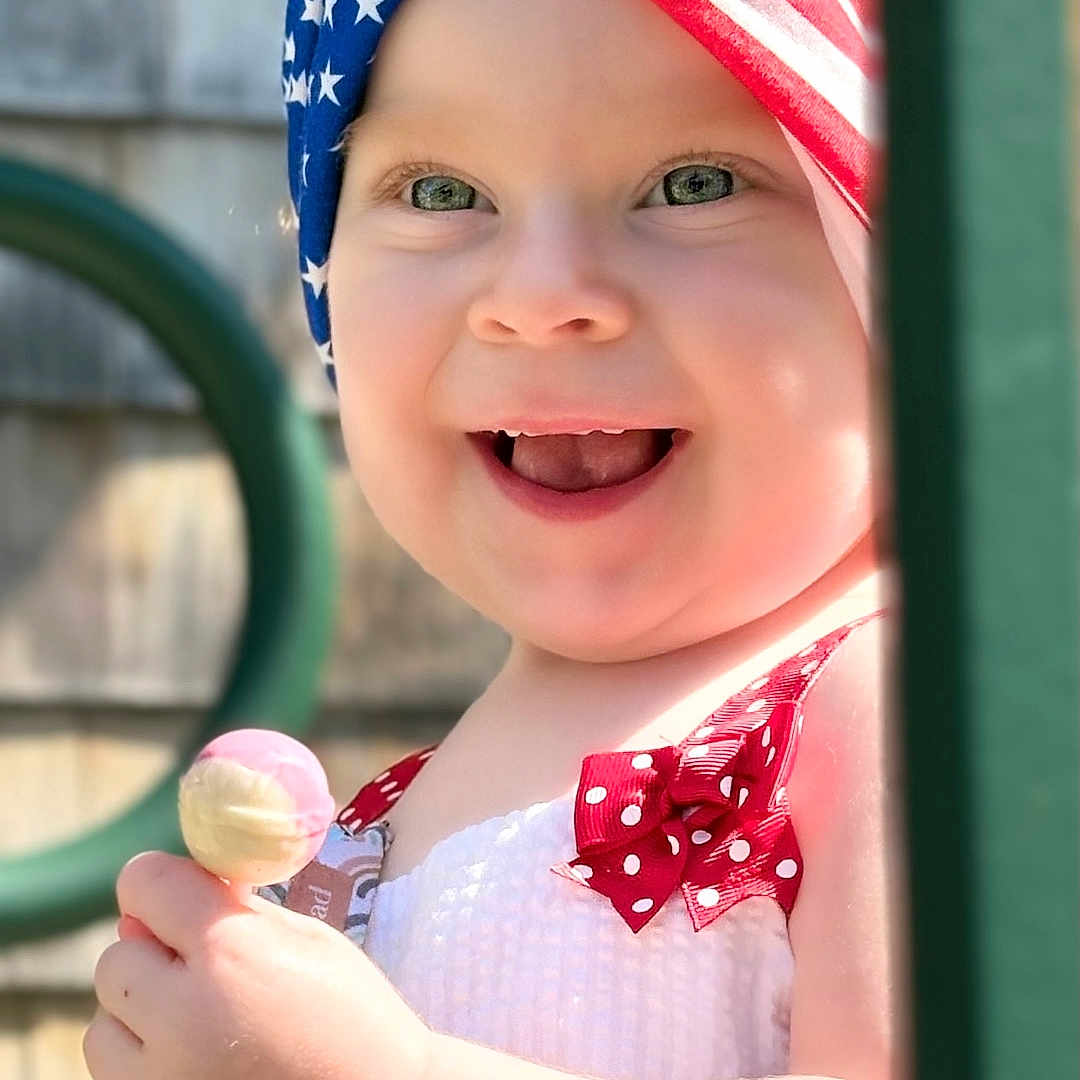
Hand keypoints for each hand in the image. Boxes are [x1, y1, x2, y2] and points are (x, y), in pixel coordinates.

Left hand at [84, 851, 431, 1079]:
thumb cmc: (354, 1013)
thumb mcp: (308, 939)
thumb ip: (238, 912)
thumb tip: (178, 892)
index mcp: (229, 950)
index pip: (145, 884)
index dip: (161, 881)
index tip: (184, 893)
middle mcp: (182, 1013)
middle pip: (117, 956)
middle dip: (154, 948)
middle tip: (203, 961)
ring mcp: (162, 1076)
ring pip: (103, 1023)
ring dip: (139, 1009)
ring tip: (198, 1015)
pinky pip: (117, 1072)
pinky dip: (141, 1056)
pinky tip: (193, 1050)